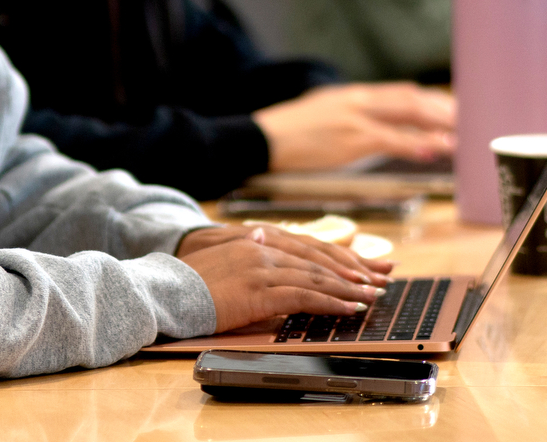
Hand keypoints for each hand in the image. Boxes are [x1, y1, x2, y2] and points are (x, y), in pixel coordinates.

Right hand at [176, 225, 391, 332]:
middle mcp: (263, 249)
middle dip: (353, 270)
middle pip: (318, 260)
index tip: (361, 266)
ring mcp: (262, 269)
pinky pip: (304, 297)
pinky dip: (331, 303)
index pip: (307, 247)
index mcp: (256, 241)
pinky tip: (349, 309)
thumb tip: (262, 236)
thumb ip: (246, 246)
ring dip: (349, 288)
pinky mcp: (259, 292)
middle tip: (380, 279)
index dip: (338, 257)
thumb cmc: (190, 279)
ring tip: (372, 297)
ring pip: (316, 278)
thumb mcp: (221, 255)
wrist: (166, 289)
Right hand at [252, 82, 454, 172]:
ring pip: (408, 115)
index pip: (401, 92)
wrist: (260, 138)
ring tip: (460, 138)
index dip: (430, 101)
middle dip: (442, 110)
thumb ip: (347, 118)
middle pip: (411, 98)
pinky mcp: (351, 138)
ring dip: (438, 126)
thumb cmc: (286, 134)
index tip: (451, 110)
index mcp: (351, 94)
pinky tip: (435, 151)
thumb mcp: (320, 115)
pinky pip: (393, 139)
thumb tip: (370, 130)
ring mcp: (355, 117)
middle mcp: (357, 99)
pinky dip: (417, 144)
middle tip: (468, 122)